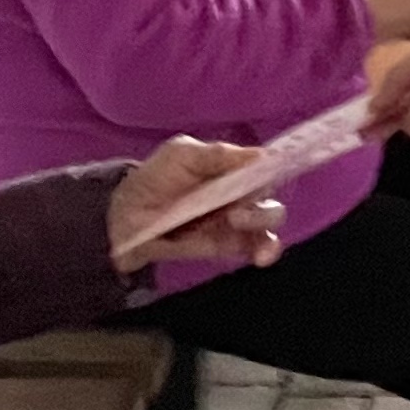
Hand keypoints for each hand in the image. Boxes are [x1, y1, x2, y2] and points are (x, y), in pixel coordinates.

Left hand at [108, 138, 287, 273]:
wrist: (124, 217)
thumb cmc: (154, 179)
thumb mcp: (181, 155)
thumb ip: (218, 155)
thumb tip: (262, 154)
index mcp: (231, 167)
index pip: (265, 166)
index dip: (278, 167)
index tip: (285, 168)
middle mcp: (239, 192)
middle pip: (270, 196)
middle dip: (263, 200)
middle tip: (238, 207)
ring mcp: (235, 221)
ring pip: (269, 222)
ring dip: (263, 222)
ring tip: (236, 221)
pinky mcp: (227, 245)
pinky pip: (256, 247)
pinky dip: (265, 250)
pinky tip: (260, 254)